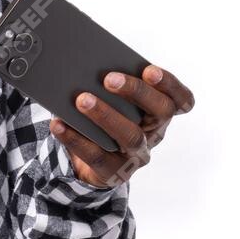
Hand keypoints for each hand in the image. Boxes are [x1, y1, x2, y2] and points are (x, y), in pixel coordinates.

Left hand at [49, 64, 193, 188]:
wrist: (89, 161)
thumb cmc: (105, 117)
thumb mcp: (113, 100)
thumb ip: (111, 85)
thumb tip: (86, 65)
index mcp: (159, 111)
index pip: (180, 99)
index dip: (170, 84)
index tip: (150, 70)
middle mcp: (155, 133)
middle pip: (160, 111)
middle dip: (137, 91)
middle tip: (109, 79)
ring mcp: (138, 155)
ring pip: (131, 135)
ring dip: (106, 115)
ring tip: (81, 100)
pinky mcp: (115, 172)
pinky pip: (98, 156)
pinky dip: (76, 139)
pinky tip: (59, 124)